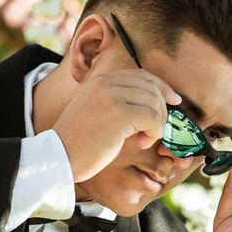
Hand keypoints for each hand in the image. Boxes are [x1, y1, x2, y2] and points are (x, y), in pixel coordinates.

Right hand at [52, 70, 181, 182]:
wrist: (58, 157)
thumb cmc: (78, 142)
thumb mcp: (94, 112)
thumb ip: (115, 101)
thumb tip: (149, 102)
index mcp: (100, 80)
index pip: (141, 75)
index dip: (161, 87)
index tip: (173, 101)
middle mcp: (106, 83)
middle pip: (152, 87)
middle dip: (162, 109)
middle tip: (154, 131)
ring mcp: (112, 96)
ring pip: (155, 102)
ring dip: (157, 124)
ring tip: (144, 139)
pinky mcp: (118, 114)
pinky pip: (153, 117)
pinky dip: (154, 132)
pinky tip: (142, 142)